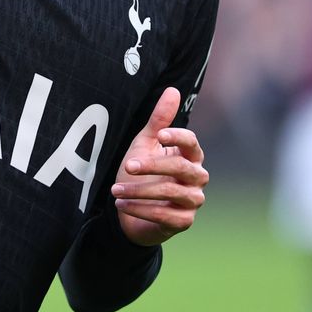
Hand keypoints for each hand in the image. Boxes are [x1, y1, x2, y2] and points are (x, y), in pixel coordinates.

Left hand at [111, 88, 207, 246]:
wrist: (132, 210)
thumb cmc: (143, 172)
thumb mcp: (146, 144)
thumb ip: (158, 120)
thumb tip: (172, 90)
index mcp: (191, 156)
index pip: (192, 143)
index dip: (178, 137)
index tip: (159, 135)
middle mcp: (197, 178)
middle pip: (182, 167)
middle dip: (153, 165)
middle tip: (127, 165)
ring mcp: (192, 200)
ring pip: (170, 192)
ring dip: (139, 190)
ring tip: (115, 190)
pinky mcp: (183, 221)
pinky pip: (164, 215)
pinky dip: (140, 209)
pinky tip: (121, 204)